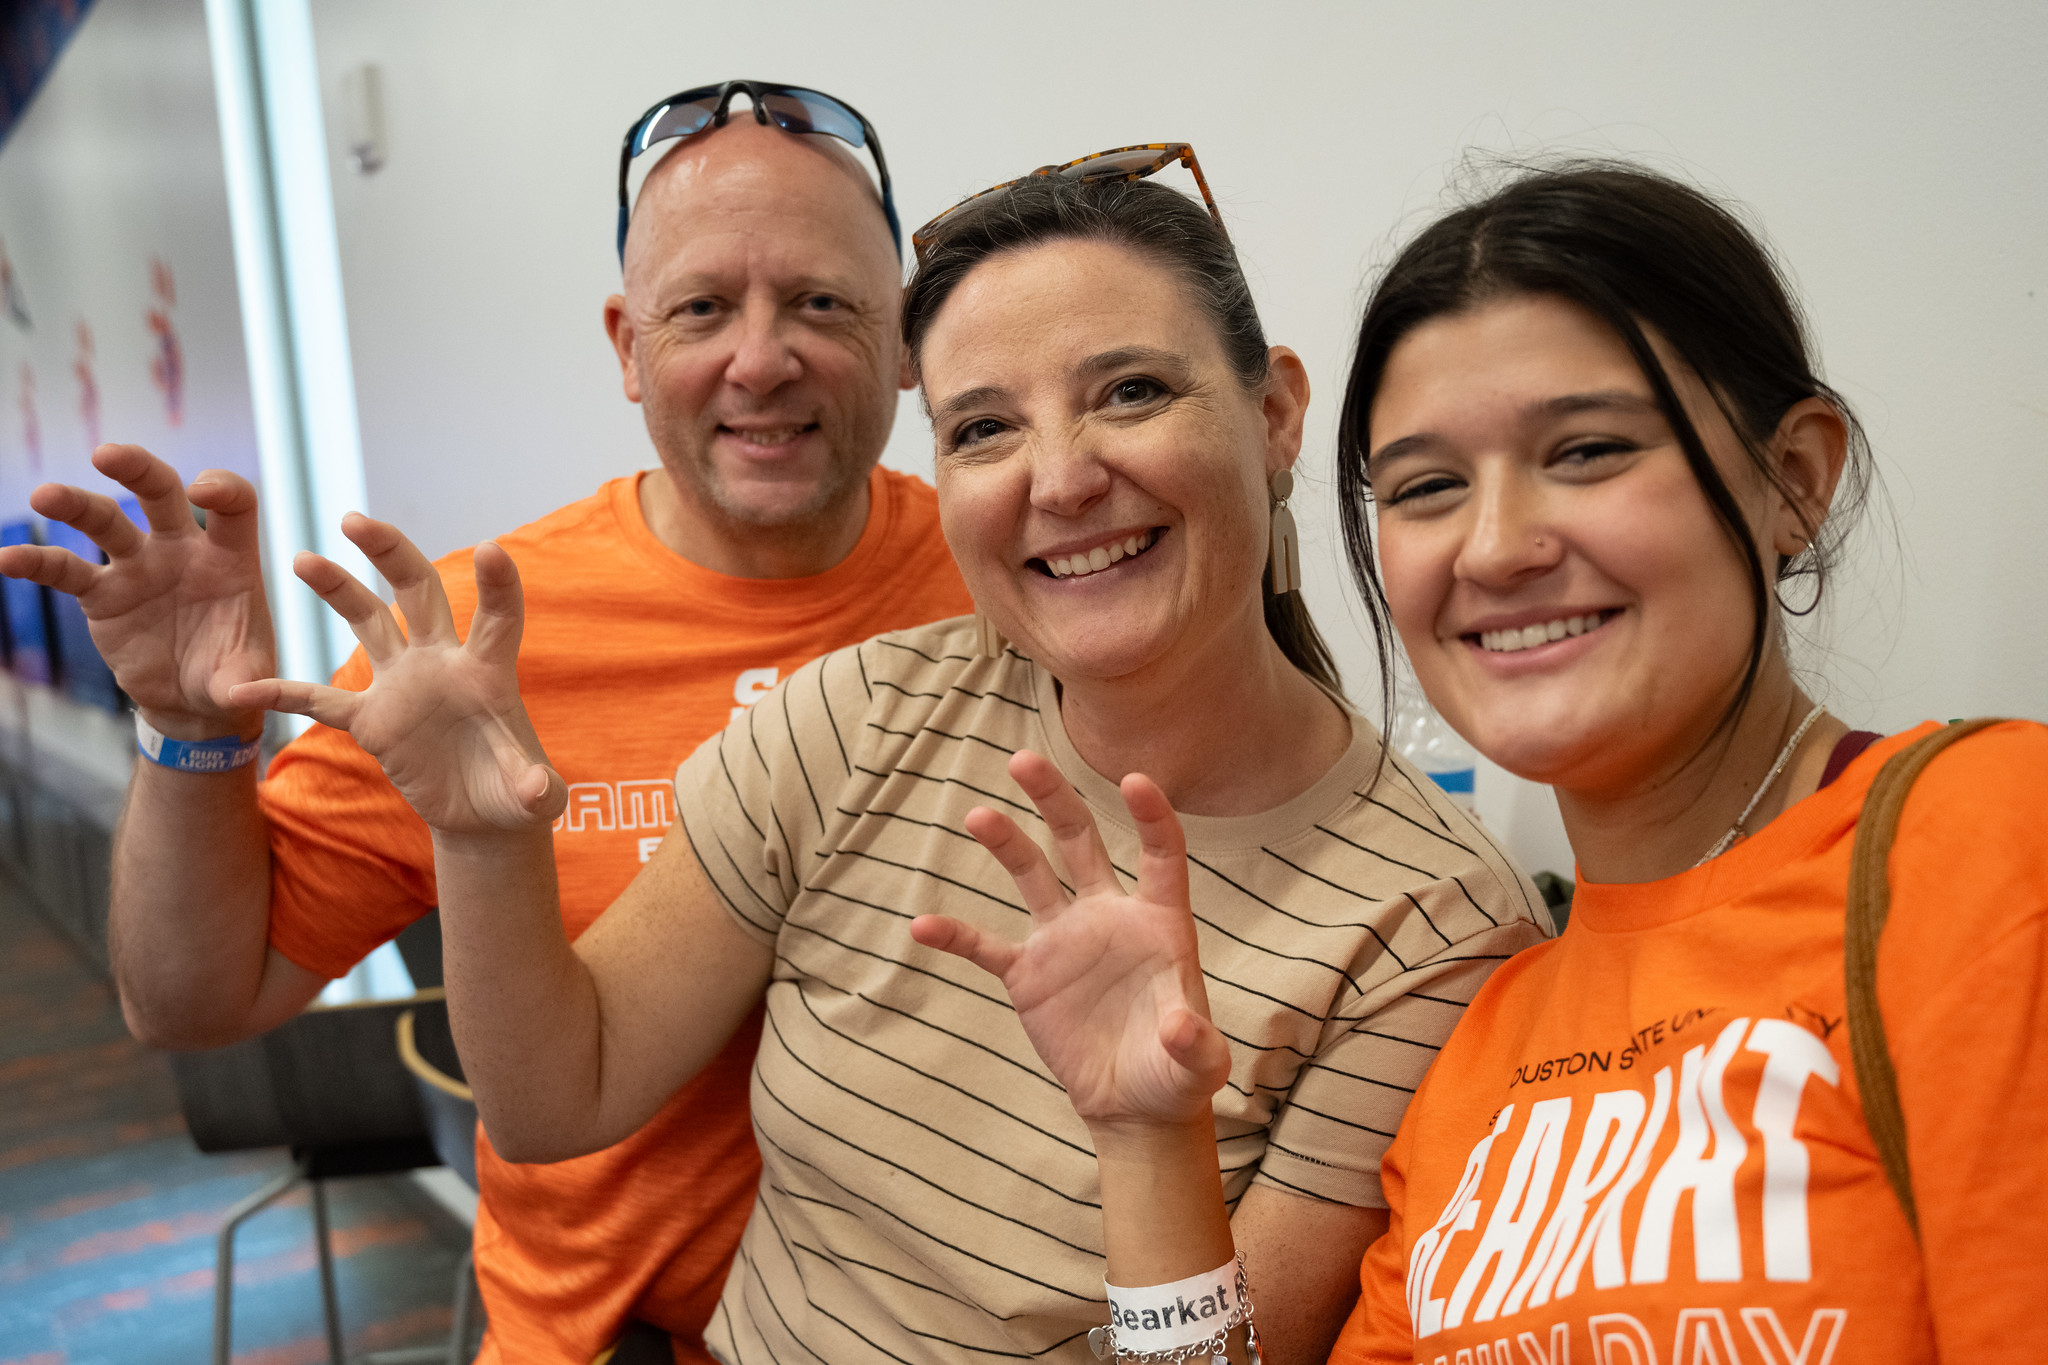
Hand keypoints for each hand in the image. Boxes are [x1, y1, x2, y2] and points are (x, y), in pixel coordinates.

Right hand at [0, 444, 272, 737]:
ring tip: (45, 496)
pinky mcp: (101, 593)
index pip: (233, 504)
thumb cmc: (230, 675)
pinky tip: (8, 559)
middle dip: (137, 467)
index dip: (222, 488)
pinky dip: (37, 563)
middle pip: (160, 491)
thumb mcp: (248, 677)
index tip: (202, 493)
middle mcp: (181, 549)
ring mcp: (138, 566)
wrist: (192, 701)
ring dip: (74, 504)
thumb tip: (246, 700)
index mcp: (230, 556)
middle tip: (108, 454)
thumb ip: (251, 684)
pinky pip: (65, 571)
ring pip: (104, 522)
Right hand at [228, 514, 564, 836]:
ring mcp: (403, 685)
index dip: (497, 586)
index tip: (492, 549)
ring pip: (366, 621)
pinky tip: (241, 690)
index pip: (497, 619)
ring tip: (303, 558)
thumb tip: (537, 794)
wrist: (481, 813)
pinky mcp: (372, 718)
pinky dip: (284, 696)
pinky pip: (320, 702)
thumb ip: (534, 790)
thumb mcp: (530, 795)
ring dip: (338, 589)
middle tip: (356, 521)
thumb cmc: (515, 794)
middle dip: (391, 554)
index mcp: (487, 673)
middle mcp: (442, 664)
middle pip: (418, 592)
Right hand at [910, 751, 1230, 1129]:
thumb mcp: (1198, 1063)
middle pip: (1080, 841)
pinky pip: (985, 946)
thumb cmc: (1176, 1074)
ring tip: (978, 815)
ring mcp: (1064, 940)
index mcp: (1159, 922)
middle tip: (1024, 760)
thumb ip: (1196, 1043)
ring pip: (1031, 874)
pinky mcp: (1029, 975)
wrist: (1132, 1104)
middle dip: (1055, 799)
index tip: (1135, 779)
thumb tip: (1180, 1026)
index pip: (1160, 854)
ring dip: (1005, 843)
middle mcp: (1108, 916)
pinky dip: (955, 936)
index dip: (1151, 816)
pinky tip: (922, 925)